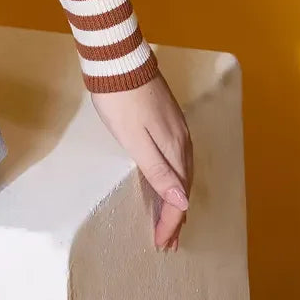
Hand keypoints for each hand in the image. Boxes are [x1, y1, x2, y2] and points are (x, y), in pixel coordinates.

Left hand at [88, 69, 192, 251]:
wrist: (117, 57)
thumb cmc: (120, 99)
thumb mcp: (134, 139)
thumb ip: (158, 170)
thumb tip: (182, 202)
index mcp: (174, 149)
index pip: (177, 196)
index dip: (170, 221)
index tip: (160, 243)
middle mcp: (181, 140)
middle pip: (183, 187)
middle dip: (175, 216)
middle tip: (166, 240)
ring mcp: (176, 127)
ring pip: (181, 173)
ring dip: (175, 199)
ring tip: (168, 219)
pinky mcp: (167, 117)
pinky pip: (176, 158)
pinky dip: (173, 178)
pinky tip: (166, 181)